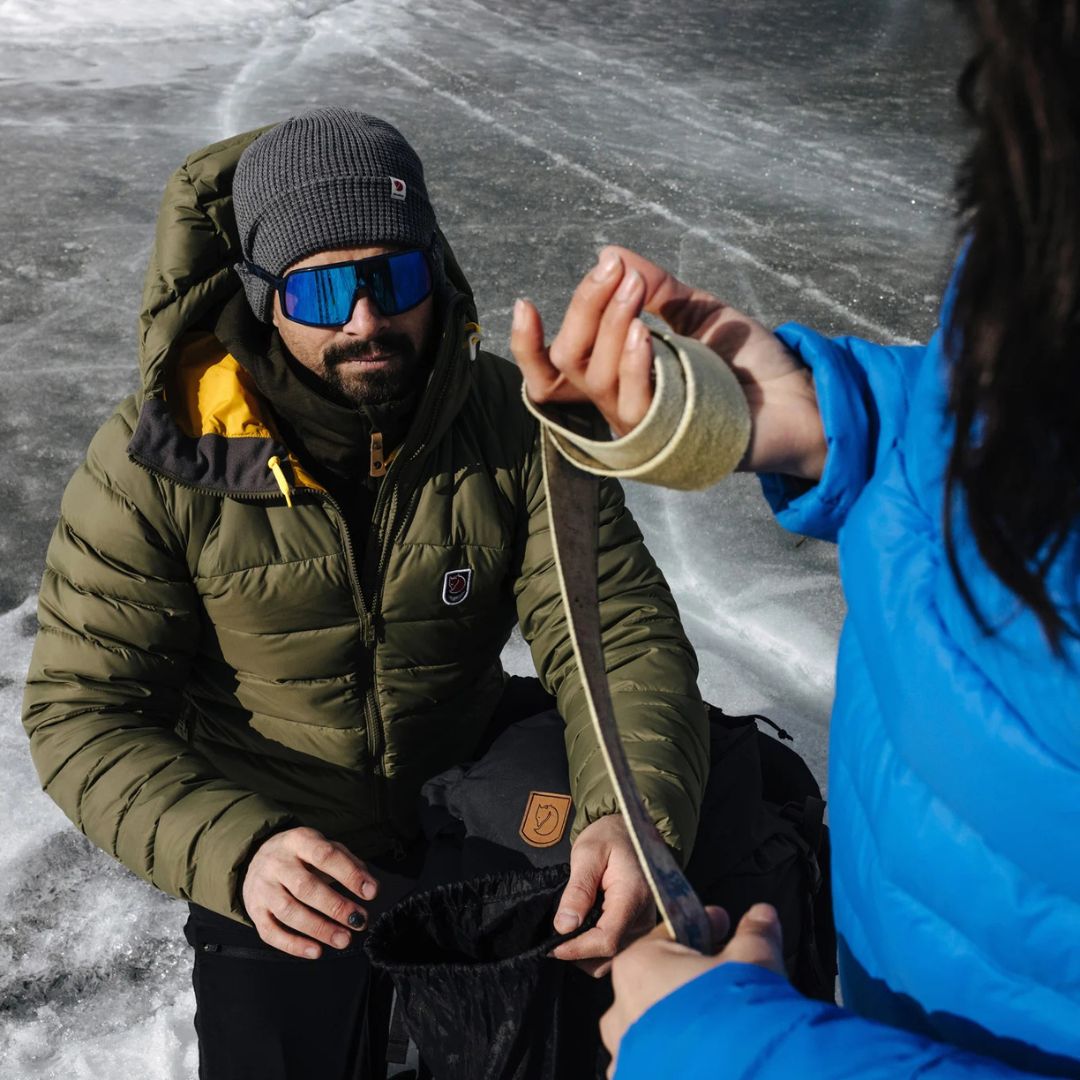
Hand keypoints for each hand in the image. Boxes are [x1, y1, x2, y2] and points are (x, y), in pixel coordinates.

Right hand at [241, 826, 378, 958]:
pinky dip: (294, 945)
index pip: (325, 855)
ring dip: (319, 928)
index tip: (371, 892)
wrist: (257, 858)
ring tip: (343, 939)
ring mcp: (263, 887)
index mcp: (298, 841)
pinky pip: (271, 932)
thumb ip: (347, 862)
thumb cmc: (301, 856)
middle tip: (359, 920)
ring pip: (289, 911)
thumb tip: (369, 886)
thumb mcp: (323, 846)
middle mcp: (277, 863)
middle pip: (305, 887)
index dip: (349, 874)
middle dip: (335, 907)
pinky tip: (316, 951)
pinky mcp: (255, 911)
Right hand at [511, 246, 826, 479]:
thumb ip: (656, 287)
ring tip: (634, 289)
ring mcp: (642, 426)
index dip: (528, 346)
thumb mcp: (698, 310)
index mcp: (617, 379)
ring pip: (594, 378)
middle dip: (582, 309)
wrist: (800, 397)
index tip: (524, 303)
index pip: (552, 374)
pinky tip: (645, 332)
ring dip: (610, 324)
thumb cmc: (749, 362)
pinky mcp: (667, 440)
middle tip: (613, 271)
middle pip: (567, 364)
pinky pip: (632, 403)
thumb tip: (610, 253)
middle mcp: (619, 405)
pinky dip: (632, 363)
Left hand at [550, 814, 655, 976]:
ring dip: (586, 953)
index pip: (607, 940)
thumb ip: (578, 890)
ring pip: (612, 958)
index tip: (552, 946)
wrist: (631, 832)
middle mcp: (644, 917)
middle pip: (609, 954)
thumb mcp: (587, 853)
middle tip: (553, 937)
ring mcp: (644, 925)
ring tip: (568, 930)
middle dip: (578, 952)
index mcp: (633, 896)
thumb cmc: (609, 837)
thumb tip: (564, 926)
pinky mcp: (639, 929)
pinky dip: (596, 948)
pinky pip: (617, 950)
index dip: (577, 949)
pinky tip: (583, 929)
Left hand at [600, 903, 785, 1076]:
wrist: (743, 1076)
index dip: (701, 930)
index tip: (722, 929)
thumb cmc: (737, 1015)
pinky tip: (703, 1054)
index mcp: (639, 967)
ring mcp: (626, 1051)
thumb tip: (761, 915)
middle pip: (657, 981)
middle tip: (724, 977)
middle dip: (689, 977)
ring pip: (651, 1024)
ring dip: (680, 1019)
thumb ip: (753, 933)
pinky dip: (674, 1056)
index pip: (667, 936)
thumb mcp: (753, 961)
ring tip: (718, 1023)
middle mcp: (622, 1009)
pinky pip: (651, 1062)